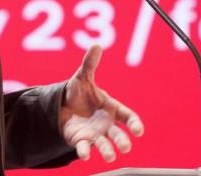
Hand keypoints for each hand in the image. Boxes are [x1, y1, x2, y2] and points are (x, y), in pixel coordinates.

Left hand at [59, 45, 144, 161]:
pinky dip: (85, 151)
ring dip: (107, 151)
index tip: (138, 130)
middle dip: (122, 141)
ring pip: (104, 145)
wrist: (62, 106)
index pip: (127, 116)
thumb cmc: (79, 92)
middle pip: (118, 134)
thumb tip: (96, 45)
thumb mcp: (83, 77)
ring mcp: (95, 134)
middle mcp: (106, 124)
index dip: (134, 123)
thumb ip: (90, 64)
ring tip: (110, 156)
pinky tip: (84, 153)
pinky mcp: (81, 141)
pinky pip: (84, 148)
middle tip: (126, 147)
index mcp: (111, 108)